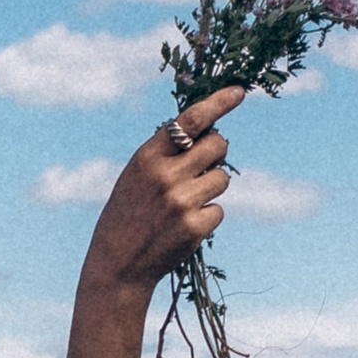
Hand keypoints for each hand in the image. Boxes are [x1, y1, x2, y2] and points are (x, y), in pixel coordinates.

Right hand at [78, 88, 243, 302]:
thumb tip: (211, 135)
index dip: (218, 103)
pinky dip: (207, 216)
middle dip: (216, 152)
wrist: (118, 266)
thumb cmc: (128, 214)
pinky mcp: (194, 227)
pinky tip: (184, 226)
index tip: (239, 92)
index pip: (189, 121)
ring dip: (211, 186)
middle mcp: (165, 176)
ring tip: (185, 202)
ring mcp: (181, 202)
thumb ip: (167, 154)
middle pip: (218, 145)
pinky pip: (219, 209)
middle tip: (201, 166)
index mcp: (147, 157)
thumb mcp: (136, 176)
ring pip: (222, 178)